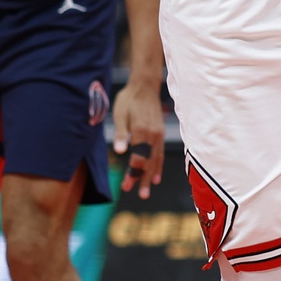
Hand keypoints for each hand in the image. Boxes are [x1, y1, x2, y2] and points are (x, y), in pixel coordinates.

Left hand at [112, 80, 165, 198]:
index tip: (125, 187)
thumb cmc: (128, 100)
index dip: (132, 175)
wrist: (144, 86)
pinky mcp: (160, 134)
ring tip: (147, 190)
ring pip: (156, 160)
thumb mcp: (120, 115)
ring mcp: (158, 135)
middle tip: (140, 195)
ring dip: (151, 176)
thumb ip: (121, 134)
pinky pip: (160, 153)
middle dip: (142, 179)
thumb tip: (120, 151)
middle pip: (148, 163)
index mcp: (141, 132)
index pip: (137, 159)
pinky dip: (158, 166)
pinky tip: (156, 176)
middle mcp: (153, 136)